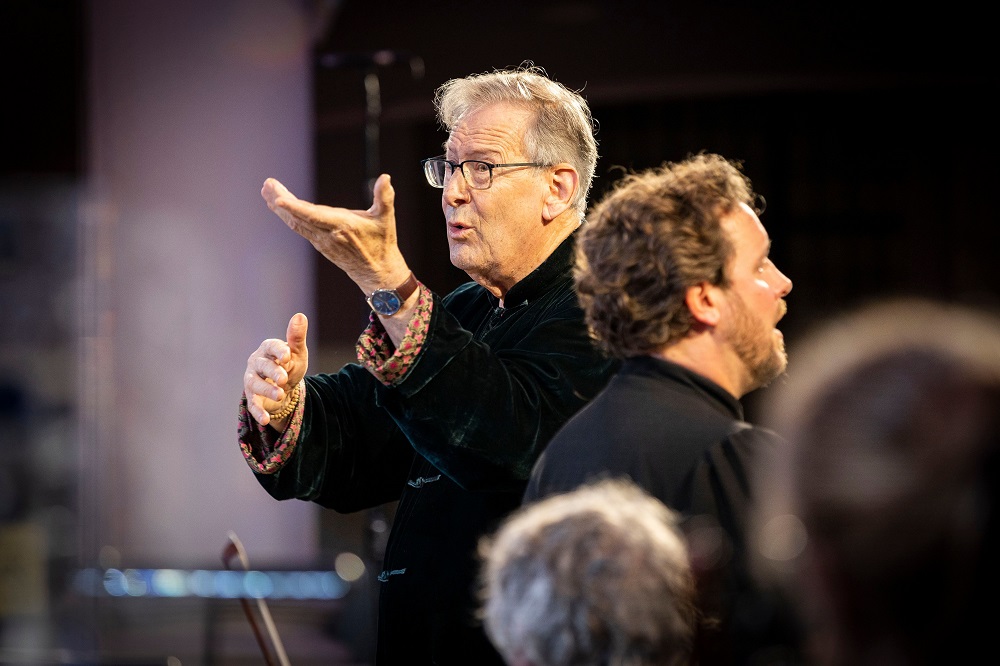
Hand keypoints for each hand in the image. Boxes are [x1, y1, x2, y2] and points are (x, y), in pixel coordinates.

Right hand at [244, 313, 308, 426]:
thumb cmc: (289, 365)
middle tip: (284, 379)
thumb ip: (297, 337)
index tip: (287, 356)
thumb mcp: (297, 353)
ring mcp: (252, 380)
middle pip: (262, 366)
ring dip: (266, 389)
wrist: (285, 387)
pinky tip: (265, 419)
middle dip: (273, 372)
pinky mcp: (252, 397)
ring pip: (255, 384)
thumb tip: (300, 315)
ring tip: (280, 394)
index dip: (278, 351)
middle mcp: (256, 363)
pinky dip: (258, 412)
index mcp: (268, 348)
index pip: (270, 346)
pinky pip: (252, 404)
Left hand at [260, 175, 410, 293]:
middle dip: (280, 201)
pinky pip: (299, 227)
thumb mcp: (386, 219)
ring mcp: (321, 241)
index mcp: (342, 226)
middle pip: (298, 217)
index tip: (278, 199)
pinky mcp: (319, 243)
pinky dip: (288, 215)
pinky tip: (279, 205)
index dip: (294, 208)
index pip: (313, 216)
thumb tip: (386, 177)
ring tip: (267, 190)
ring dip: (280, 207)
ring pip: (296, 223)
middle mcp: (328, 235)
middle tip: (267, 185)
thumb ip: (385, 197)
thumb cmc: (382, 244)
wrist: (377, 272)